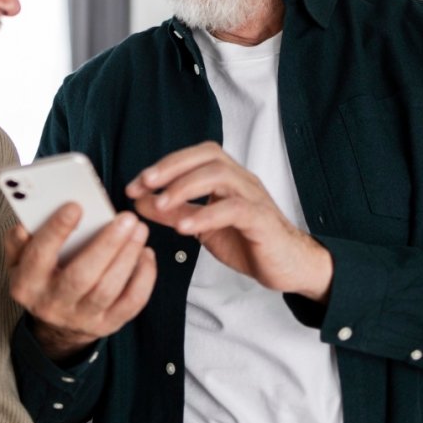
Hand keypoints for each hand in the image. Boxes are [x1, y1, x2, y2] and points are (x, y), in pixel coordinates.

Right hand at [5, 203, 155, 361]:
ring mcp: (82, 317)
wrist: (56, 325)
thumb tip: (26, 225)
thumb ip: (19, 240)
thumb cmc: (42, 279)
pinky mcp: (108, 324)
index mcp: (27, 283)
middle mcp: (53, 304)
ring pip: (108, 289)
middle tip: (126, 218)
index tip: (75, 206)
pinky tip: (145, 253)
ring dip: (128, 256)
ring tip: (139, 230)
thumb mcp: (19, 260)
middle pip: (81, 276)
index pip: (39, 256)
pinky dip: (143, 277)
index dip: (57, 230)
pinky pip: (131, 302)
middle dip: (107, 244)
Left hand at [125, 142, 332, 300]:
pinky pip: (234, 209)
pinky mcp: (262, 220)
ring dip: (185, 187)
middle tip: (143, 184)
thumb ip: (174, 211)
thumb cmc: (248, 242)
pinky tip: (184, 227)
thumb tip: (140, 201)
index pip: (195, 155)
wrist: (288, 266)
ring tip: (161, 205)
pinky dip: (206, 215)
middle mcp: (241, 180)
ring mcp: (253, 197)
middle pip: (207, 155)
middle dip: (171, 167)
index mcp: (227, 178)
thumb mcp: (202, 226)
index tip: (135, 184)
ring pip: (220, 175)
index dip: (164, 165)